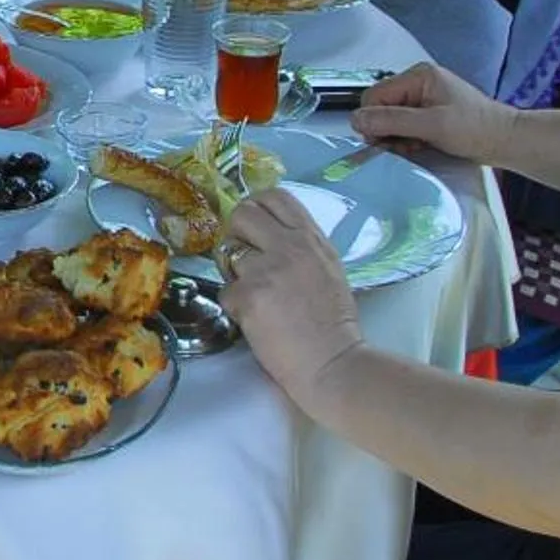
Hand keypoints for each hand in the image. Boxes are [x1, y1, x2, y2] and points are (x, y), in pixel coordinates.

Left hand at [216, 190, 364, 405]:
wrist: (332, 363)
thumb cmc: (333, 322)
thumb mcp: (327, 268)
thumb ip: (301, 246)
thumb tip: (268, 232)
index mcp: (311, 238)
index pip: (274, 196)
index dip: (256, 207)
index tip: (252, 227)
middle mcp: (289, 247)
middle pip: (242, 213)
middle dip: (235, 233)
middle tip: (242, 259)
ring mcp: (266, 270)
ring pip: (227, 251)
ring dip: (233, 272)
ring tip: (253, 294)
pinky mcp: (247, 297)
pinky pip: (226, 290)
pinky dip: (235, 306)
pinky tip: (255, 320)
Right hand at [351, 62, 518, 168]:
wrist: (506, 141)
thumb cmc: (474, 130)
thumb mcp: (432, 125)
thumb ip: (392, 121)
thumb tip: (355, 120)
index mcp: (418, 75)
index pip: (374, 96)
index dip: (373, 120)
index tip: (382, 142)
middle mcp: (417, 82)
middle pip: (380, 107)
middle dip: (386, 130)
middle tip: (404, 146)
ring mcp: (423, 97)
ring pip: (390, 118)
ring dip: (397, 137)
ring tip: (416, 146)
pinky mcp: (428, 113)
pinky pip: (403, 125)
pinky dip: (406, 138)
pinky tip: (420, 146)